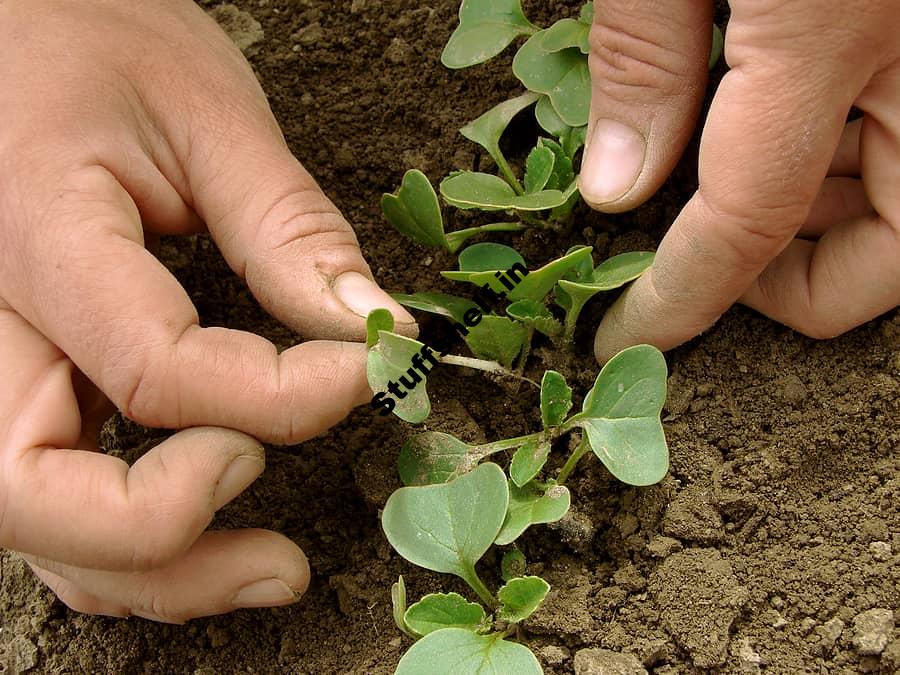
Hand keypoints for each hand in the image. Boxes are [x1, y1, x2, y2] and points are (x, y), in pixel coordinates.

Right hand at [0, 0, 412, 621]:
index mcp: (32, 232)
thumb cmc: (94, 41)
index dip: (283, 398)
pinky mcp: (10, 375)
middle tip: (290, 545)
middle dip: (172, 539)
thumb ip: (288, 230)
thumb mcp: (206, 113)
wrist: (14, 27)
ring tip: (274, 566)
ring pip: (36, 525)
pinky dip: (127, 543)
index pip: (157, 369)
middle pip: (36, 492)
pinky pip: (48, 496)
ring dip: (154, 571)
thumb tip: (374, 331)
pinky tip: (210, 526)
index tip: (371, 370)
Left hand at [580, 0, 899, 361]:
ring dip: (823, 220)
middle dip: (792, 285)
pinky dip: (847, 156)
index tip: (629, 332)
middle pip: (885, 247)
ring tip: (717, 196)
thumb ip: (642, 56)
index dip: (683, 296)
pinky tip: (767, 126)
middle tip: (696, 265)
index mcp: (828, 28)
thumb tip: (613, 188)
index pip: (751, 219)